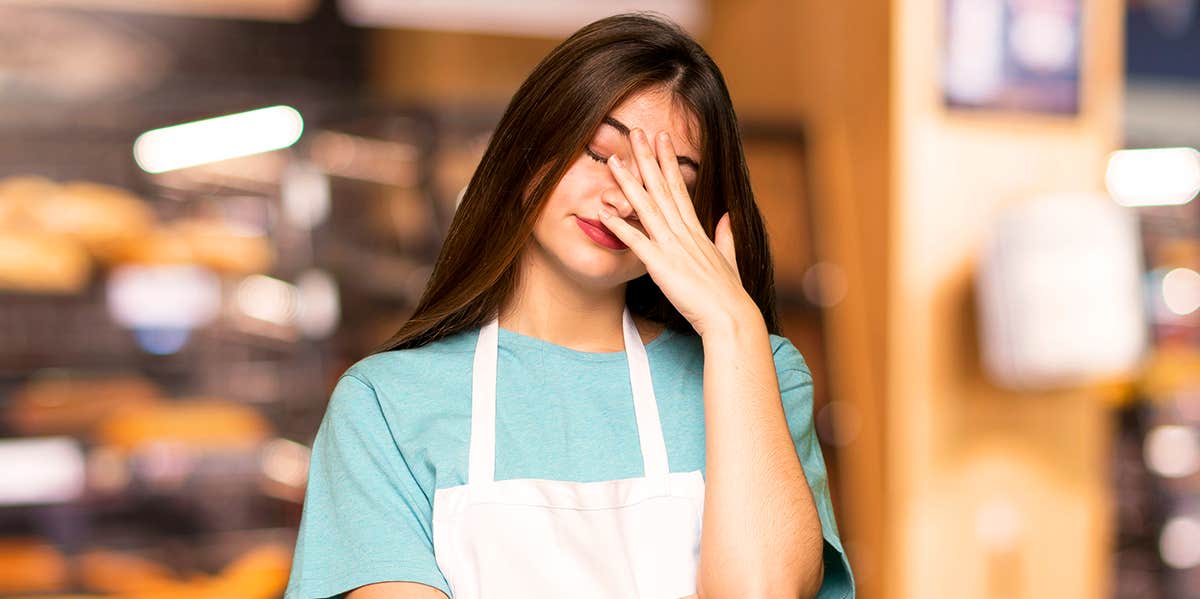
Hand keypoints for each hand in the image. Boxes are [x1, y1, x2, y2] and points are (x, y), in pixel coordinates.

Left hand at [598, 128, 754, 336]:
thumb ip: (726, 236)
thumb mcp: (730, 259)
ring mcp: (673, 247)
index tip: (661, 140)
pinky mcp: (662, 266)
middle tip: (635, 131)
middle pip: (662, 188)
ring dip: (629, 183)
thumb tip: (727, 216)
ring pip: (647, 207)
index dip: (669, 162)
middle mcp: (684, 233)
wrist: (731, 317)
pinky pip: (636, 242)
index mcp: (697, 230)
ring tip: (613, 161)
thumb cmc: (729, 295)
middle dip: (648, 158)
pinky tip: (604, 212)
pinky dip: (620, 226)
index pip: (680, 188)